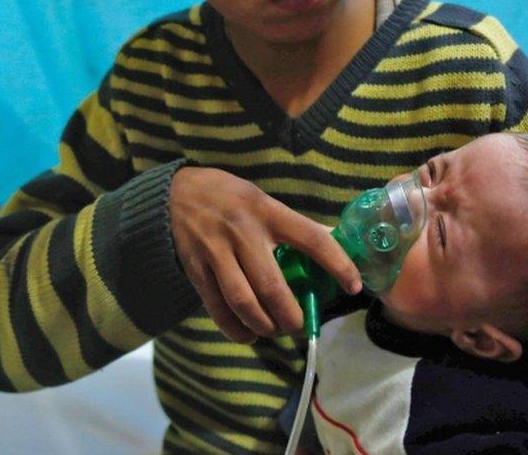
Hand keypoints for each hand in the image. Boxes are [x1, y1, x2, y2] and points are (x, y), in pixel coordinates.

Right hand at [169, 166, 361, 342]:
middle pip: (273, 286)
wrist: (173, 193)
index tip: (353, 285)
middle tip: (299, 324)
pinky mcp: (196, 270)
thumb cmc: (228, 197)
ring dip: (264, 325)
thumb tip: (331, 238)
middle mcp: (243, 232)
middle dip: (291, 315)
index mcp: (267, 211)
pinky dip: (235, 329)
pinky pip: (217, 308)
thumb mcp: (262, 199)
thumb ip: (291, 223)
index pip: (312, 238)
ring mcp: (216, 252)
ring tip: (275, 329)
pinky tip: (248, 334)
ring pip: (244, 303)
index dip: (337, 264)